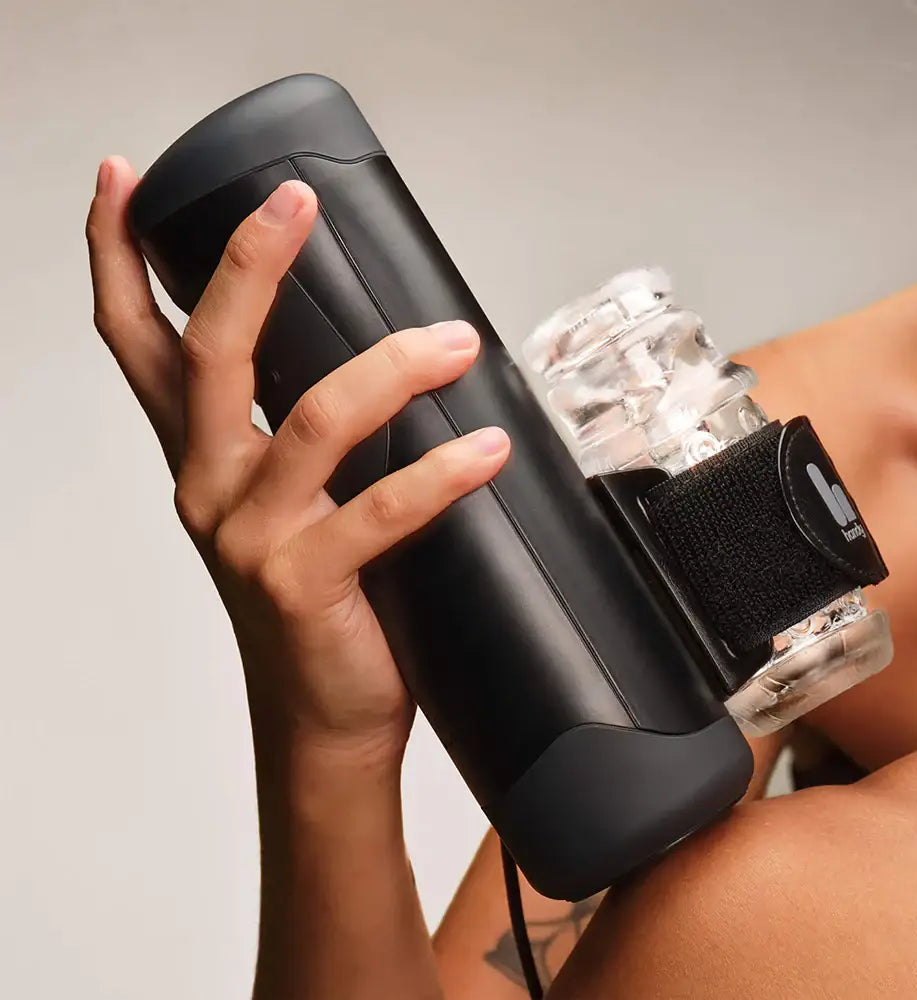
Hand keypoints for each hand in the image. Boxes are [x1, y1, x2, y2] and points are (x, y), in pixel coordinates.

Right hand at [85, 156, 510, 766]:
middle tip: (293, 203)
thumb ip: (313, 439)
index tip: (121, 181)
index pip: (140, 345)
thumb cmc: (320, 606)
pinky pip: (380, 512)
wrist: (322, 719)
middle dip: (246, 264)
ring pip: (315, 419)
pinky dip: (441, 475)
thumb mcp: (294, 508)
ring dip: (393, 368)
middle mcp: (209, 489)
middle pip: (213, 354)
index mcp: (202, 460)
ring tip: (454, 342)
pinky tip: (486, 448)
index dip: (116, 259)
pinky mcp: (303, 583)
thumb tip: (389, 355)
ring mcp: (251, 538)